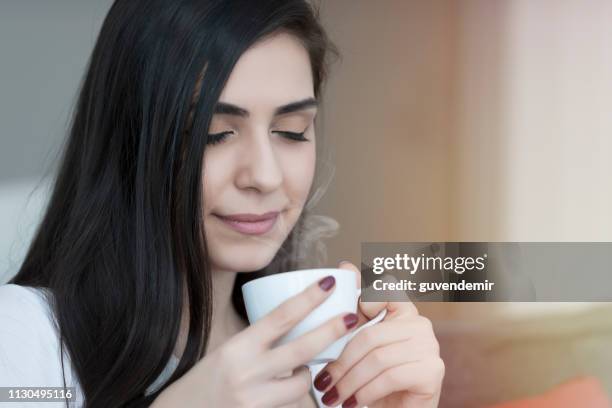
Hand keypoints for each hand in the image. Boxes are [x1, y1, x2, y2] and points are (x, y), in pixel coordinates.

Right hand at [152, 275, 360, 407]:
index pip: (279, 317)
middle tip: (352, 317)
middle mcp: (246, 372)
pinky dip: (294, 397)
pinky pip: (292, 404)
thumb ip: (258, 341)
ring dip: (306, 374)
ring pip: (302, 382)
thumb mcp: (228, 352)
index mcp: (237, 347)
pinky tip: (281, 393)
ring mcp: (255, 399)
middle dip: (331, 331)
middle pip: (301, 349)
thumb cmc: (205, 380)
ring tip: (295, 372)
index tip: (328, 283)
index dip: (308, 299)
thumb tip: (294, 325)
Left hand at [312, 261, 444, 407]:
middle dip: (342, 362)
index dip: (364, 300)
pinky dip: (367, 393)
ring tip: (334, 397)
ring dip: (350, 382)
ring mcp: (430, 346)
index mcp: (403, 311)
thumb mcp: (359, 345)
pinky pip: (391, 377)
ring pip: (378, 358)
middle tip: (324, 382)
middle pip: (371, 335)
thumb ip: (353, 312)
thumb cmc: (375, 378)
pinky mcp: (432, 370)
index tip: (344, 321)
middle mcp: (420, 324)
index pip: (385, 289)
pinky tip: (355, 402)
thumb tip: (345, 265)